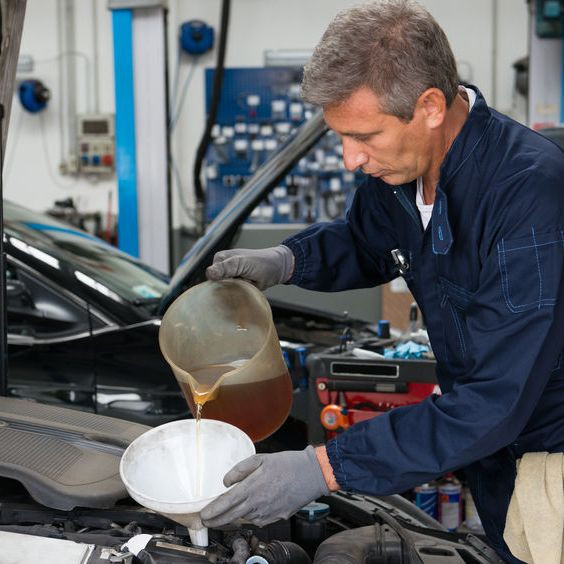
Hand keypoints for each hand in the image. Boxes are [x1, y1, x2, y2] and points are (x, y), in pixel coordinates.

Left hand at [200, 446, 329, 527]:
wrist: (312, 475)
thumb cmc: (288, 464)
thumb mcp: (261, 459)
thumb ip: (240, 469)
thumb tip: (226, 481)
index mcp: (252, 487)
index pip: (226, 503)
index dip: (212, 511)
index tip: (203, 514)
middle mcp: (258, 504)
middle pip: (231, 516)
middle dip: (217, 520)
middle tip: (207, 521)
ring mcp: (268, 513)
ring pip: (245, 518)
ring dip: (234, 517)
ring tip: (226, 513)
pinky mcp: (277, 517)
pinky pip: (258, 520)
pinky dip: (250, 516)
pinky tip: (249, 510)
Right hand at [205, 245, 293, 290]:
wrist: (277, 268)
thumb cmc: (261, 262)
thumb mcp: (242, 262)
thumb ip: (225, 267)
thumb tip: (209, 273)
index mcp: (220, 259)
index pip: (212, 276)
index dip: (222, 282)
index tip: (236, 280)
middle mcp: (223, 269)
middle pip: (217, 286)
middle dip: (228, 289)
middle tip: (242, 284)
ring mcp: (230, 279)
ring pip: (224, 292)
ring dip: (234, 293)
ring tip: (245, 287)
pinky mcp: (237, 287)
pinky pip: (232, 295)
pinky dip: (238, 296)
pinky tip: (245, 292)